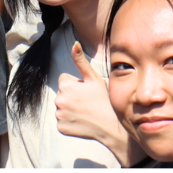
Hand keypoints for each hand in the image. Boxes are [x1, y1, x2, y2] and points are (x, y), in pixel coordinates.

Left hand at [55, 42, 132, 163]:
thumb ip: (81, 61)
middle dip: (73, 96)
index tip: (87, 91)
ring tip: (87, 112)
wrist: (113, 127)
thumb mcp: (95, 79)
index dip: (77, 85)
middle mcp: (59, 100)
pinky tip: (83, 121)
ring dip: (71, 108)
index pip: (65, 80)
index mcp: (65, 86)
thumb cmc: (106, 101)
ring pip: (62, 107)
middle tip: (88, 102)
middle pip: (63, 94)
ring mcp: (59, 115)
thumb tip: (74, 44)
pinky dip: (70, 122)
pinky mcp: (61, 128)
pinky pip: (63, 121)